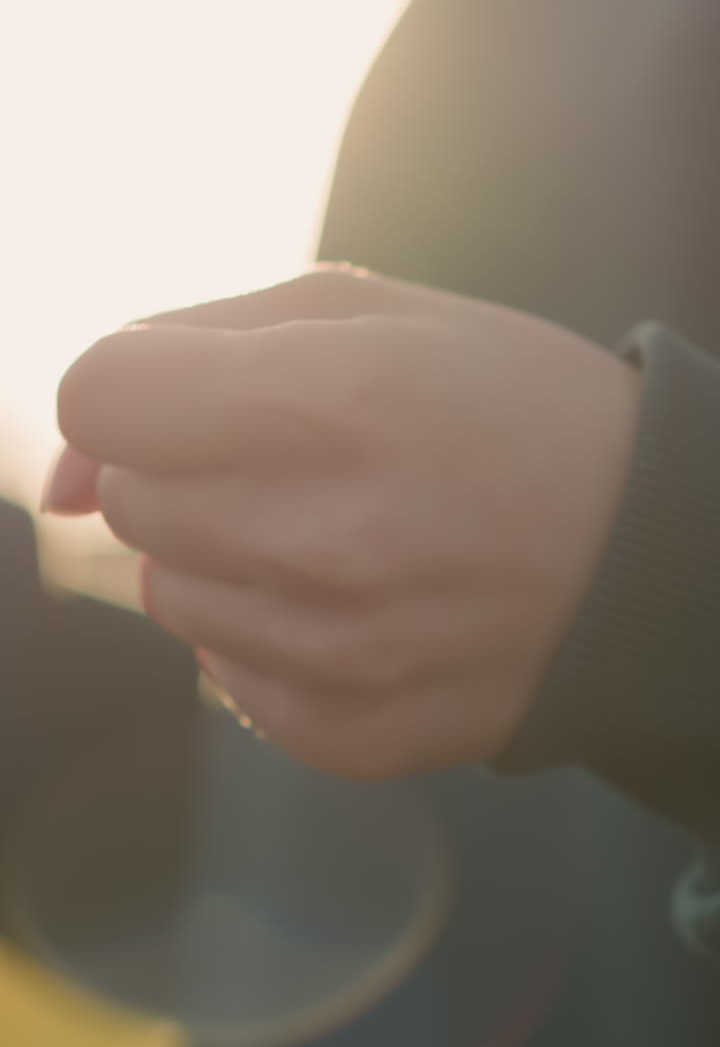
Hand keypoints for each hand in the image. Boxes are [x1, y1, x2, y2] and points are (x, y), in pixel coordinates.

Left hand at [45, 267, 640, 777]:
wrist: (645, 547)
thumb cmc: (507, 405)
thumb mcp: (369, 313)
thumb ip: (185, 346)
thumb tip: (65, 474)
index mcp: (332, 400)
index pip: (99, 397)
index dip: (136, 388)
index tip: (191, 395)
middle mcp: (325, 538)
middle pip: (134, 498)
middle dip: (195, 463)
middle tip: (306, 457)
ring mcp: (335, 655)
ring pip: (169, 588)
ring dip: (230, 548)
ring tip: (344, 527)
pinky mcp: (349, 733)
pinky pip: (225, 672)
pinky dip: (270, 629)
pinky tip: (359, 600)